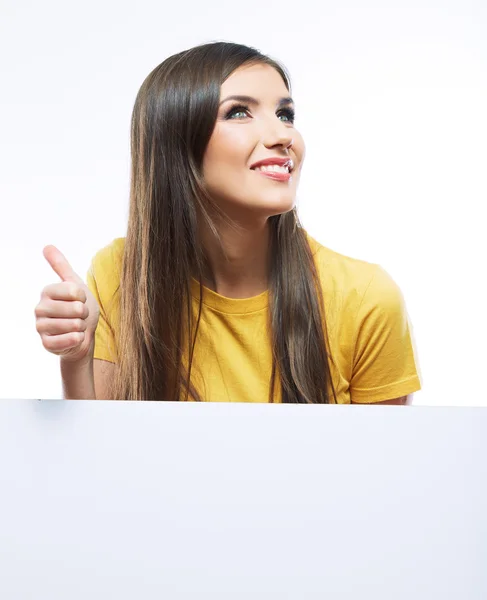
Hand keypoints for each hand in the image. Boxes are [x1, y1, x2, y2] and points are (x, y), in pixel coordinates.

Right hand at [35, 246, 99, 362]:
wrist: (82, 336)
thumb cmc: (79, 308)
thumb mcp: (75, 284)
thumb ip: (61, 266)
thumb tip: (47, 246)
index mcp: (47, 291)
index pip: (75, 291)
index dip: (84, 298)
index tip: (80, 301)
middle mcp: (40, 308)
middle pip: (76, 309)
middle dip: (84, 314)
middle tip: (79, 316)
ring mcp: (41, 327)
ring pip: (74, 325)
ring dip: (81, 327)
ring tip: (76, 326)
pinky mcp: (46, 344)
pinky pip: (69, 340)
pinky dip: (77, 339)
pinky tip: (74, 338)